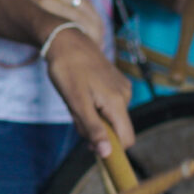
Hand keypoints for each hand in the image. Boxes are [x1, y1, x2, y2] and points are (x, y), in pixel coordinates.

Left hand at [44, 26, 134, 158]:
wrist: (66, 40)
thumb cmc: (68, 70)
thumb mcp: (76, 102)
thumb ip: (92, 128)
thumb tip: (106, 153)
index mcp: (117, 102)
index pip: (127, 139)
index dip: (112, 148)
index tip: (90, 146)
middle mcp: (125, 95)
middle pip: (116, 129)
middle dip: (96, 130)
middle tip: (75, 115)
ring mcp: (122, 87)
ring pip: (110, 117)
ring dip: (93, 117)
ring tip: (76, 101)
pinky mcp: (116, 82)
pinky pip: (108, 105)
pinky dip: (95, 106)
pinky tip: (82, 93)